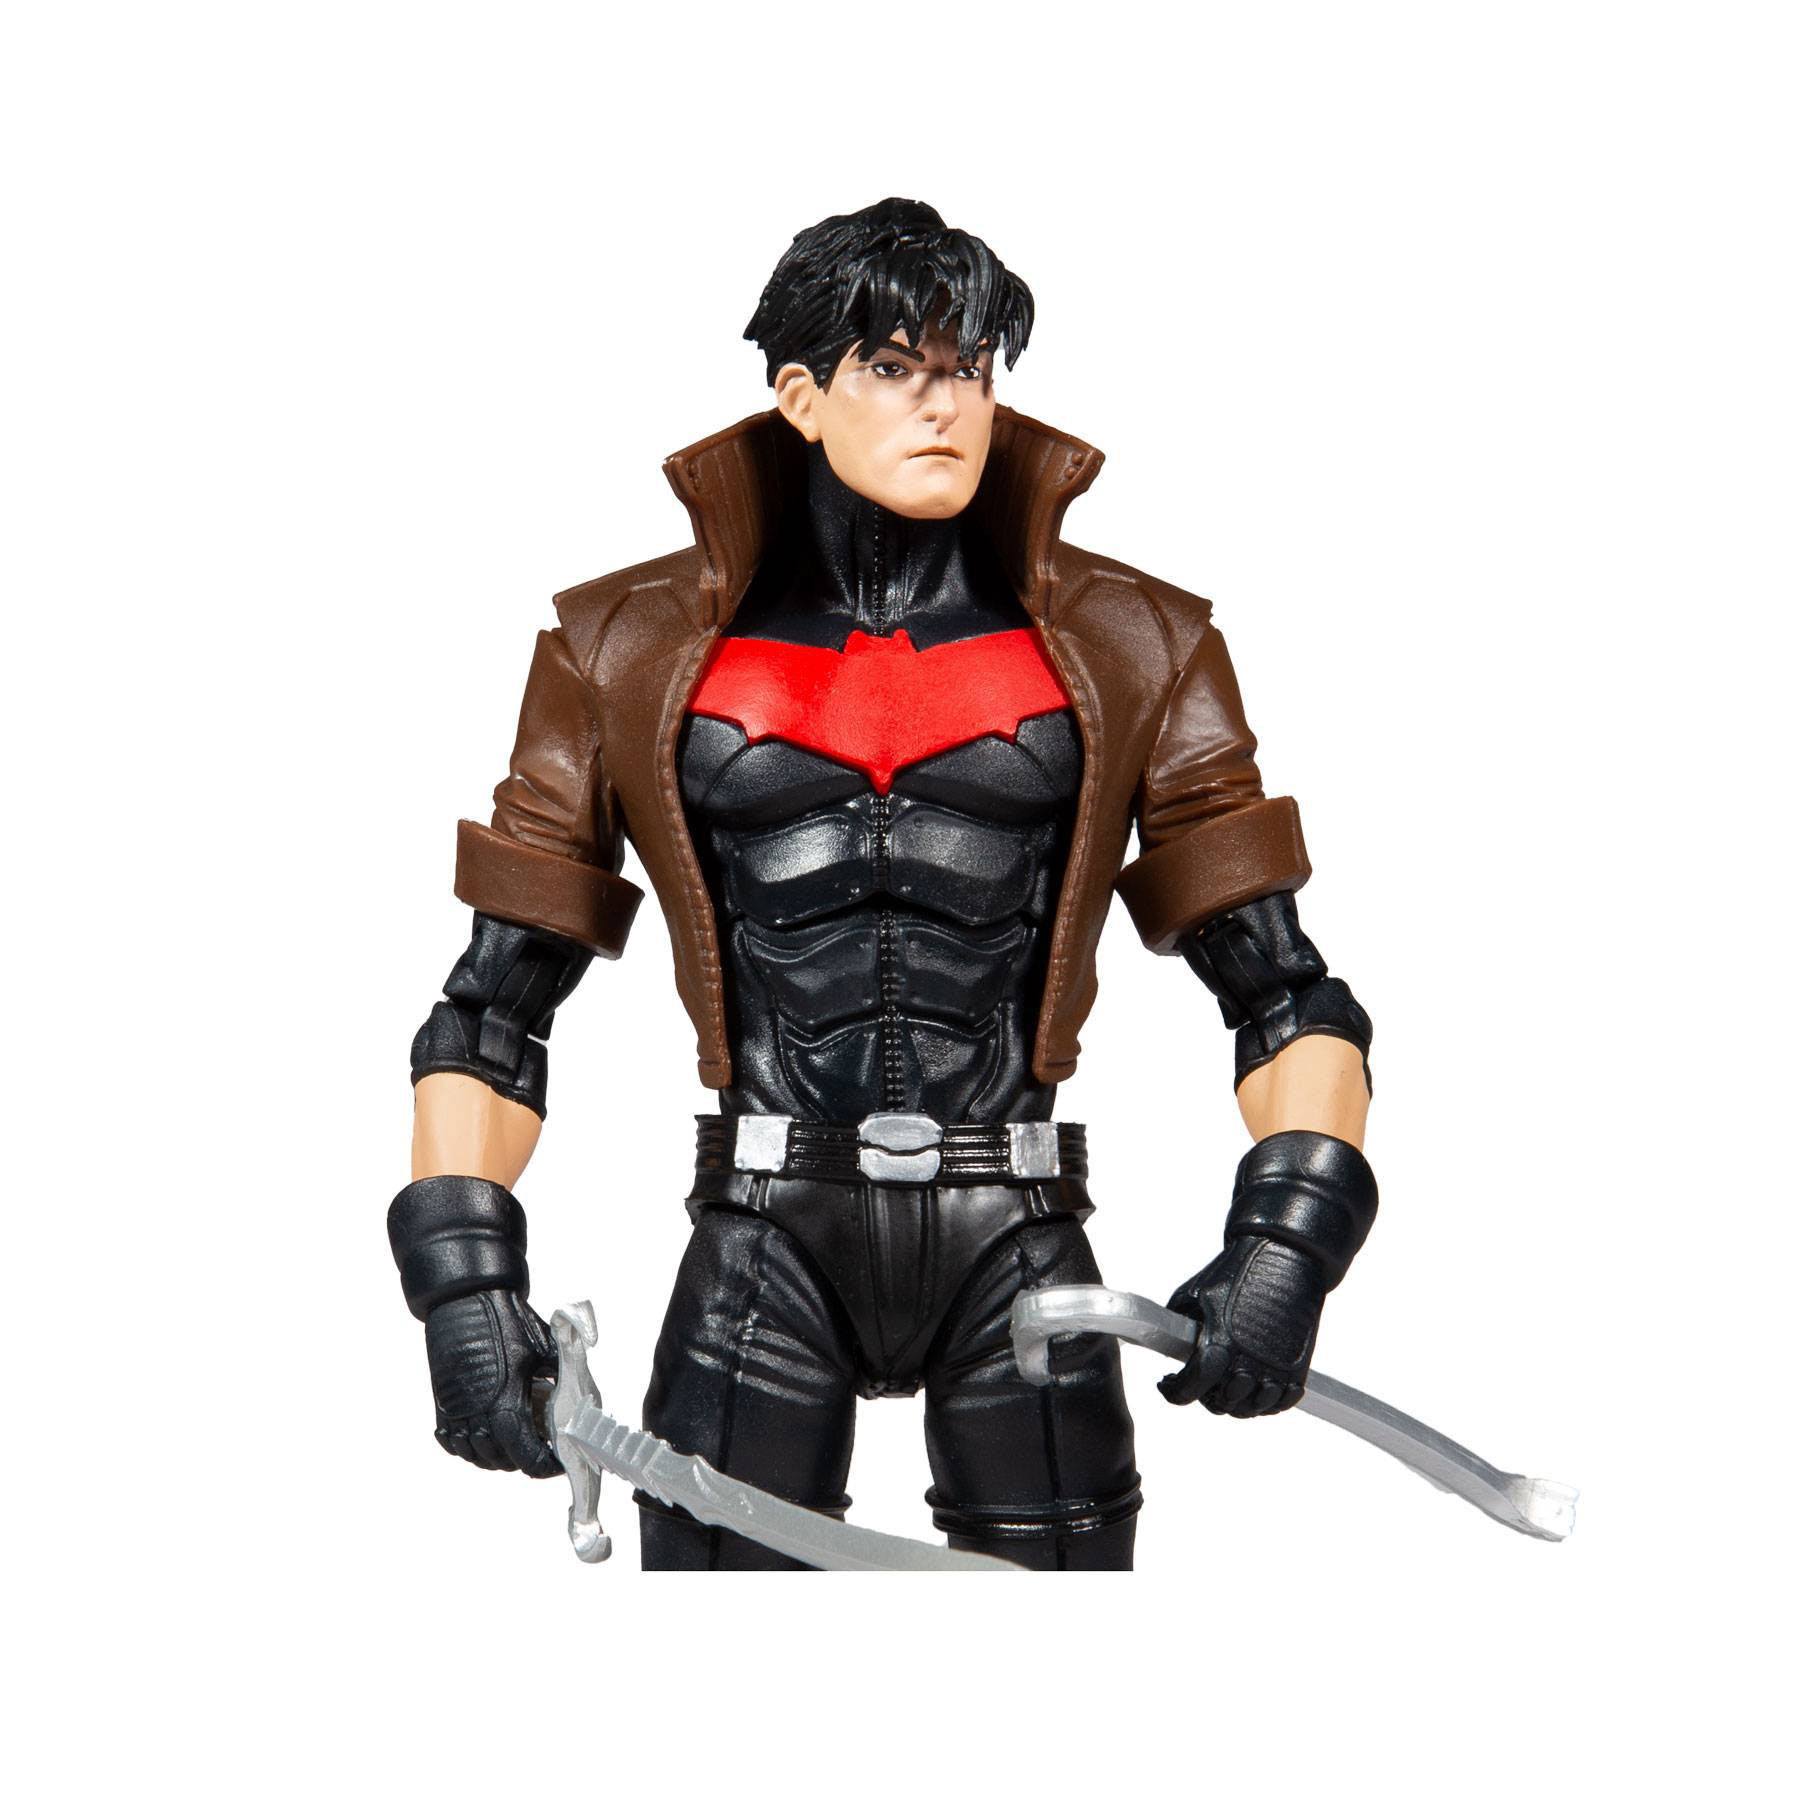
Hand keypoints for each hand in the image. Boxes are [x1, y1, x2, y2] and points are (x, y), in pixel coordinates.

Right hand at [423, 1288, 560, 1476]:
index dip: (545, 1465)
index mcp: (505, 1404)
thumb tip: (580, 1391)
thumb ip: (563, 1374)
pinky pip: (452, 1442)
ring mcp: (456, 1412)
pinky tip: (484, 1433)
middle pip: (501, 1462)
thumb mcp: (545, 1348)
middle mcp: (477, 1415)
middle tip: (541, 1444)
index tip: (557, 1459)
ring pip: (475, 1456)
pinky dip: (468, 1446)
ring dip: (497, 1456)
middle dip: (525, 1459)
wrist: (466, 1297)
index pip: (526, 1457)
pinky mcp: (442, 1404)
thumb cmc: (503, 1318)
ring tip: (516, 1439)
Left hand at [1158, 1235, 1325, 1417]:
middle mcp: (1246, 1364)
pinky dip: (1268, 1401)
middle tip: (1200, 1381)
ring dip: (1237, 1401)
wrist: (1284, 1255)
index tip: (1167, 1385)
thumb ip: (1181, 1326)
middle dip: (1205, 1394)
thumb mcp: (1194, 1294)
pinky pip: (1282, 1401)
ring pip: (1252, 1408)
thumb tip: (1167, 1341)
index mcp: (1217, 1346)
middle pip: (1222, 1404)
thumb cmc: (1238, 1270)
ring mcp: (1274, 1369)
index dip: (1173, 1391)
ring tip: (1228, 1384)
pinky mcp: (1297, 1368)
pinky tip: (1256, 1386)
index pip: (1190, 1389)